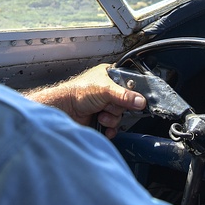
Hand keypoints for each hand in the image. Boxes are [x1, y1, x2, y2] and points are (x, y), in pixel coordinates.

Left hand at [25, 63, 146, 138]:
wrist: (64, 109)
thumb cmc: (77, 92)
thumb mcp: (105, 90)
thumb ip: (125, 96)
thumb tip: (140, 101)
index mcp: (109, 76)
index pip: (129, 84)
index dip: (132, 93)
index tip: (133, 100)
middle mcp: (108, 90)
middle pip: (126, 103)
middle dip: (116, 108)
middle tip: (108, 106)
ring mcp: (104, 105)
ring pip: (120, 115)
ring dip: (111, 118)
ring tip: (100, 114)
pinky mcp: (101, 118)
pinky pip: (114, 126)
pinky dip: (110, 128)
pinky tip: (102, 125)